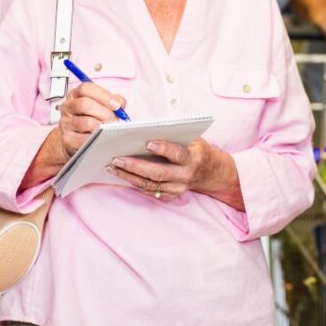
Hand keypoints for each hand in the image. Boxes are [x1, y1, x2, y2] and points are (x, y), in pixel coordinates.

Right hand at [56, 83, 125, 160]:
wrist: (77, 139)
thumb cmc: (92, 118)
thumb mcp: (101, 105)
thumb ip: (113, 101)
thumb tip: (119, 104)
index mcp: (75, 95)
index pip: (86, 89)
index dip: (104, 96)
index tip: (117, 105)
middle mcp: (68, 107)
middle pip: (85, 104)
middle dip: (105, 113)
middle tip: (115, 120)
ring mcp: (65, 123)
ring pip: (86, 123)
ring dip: (102, 127)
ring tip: (109, 130)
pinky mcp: (67, 139)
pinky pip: (84, 140)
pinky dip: (96, 140)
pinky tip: (101, 139)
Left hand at [106, 138, 242, 207]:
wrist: (212, 172)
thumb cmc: (198, 150)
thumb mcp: (193, 139)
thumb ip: (175, 136)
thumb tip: (146, 130)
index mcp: (194, 158)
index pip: (177, 154)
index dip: (163, 149)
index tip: (147, 143)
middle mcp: (186, 176)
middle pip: (158, 173)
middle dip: (135, 166)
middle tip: (117, 159)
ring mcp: (178, 188)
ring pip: (150, 184)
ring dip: (129, 176)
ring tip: (113, 167)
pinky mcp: (172, 195)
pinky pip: (150, 191)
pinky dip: (135, 183)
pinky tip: (123, 175)